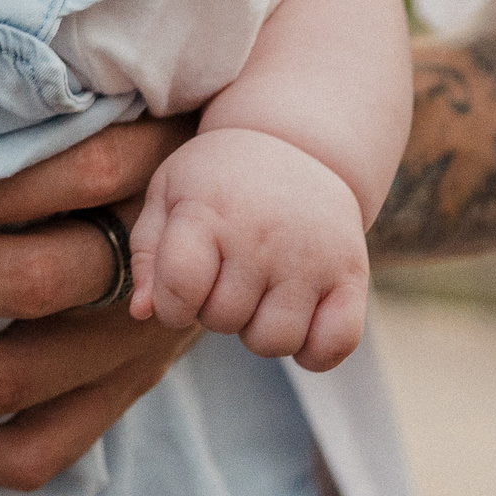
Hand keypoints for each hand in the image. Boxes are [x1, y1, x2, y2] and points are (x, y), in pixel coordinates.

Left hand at [0, 118, 204, 492]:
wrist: (242, 205)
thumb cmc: (135, 123)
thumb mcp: (109, 86)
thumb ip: (29, 86)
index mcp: (145, 168)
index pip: (56, 173)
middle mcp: (140, 265)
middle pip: (21, 281)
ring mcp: (130, 345)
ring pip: (8, 378)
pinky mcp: (118, 398)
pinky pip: (32, 450)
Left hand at [128, 127, 367, 371]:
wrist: (296, 145)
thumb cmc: (219, 179)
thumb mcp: (169, 193)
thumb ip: (148, 252)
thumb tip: (143, 312)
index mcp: (209, 211)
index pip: (179, 289)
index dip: (172, 305)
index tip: (179, 291)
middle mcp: (263, 235)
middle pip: (224, 320)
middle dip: (214, 311)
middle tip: (225, 277)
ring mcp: (312, 257)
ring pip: (275, 341)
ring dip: (258, 331)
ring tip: (258, 294)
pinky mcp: (352, 275)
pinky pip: (335, 345)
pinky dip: (315, 350)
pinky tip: (299, 320)